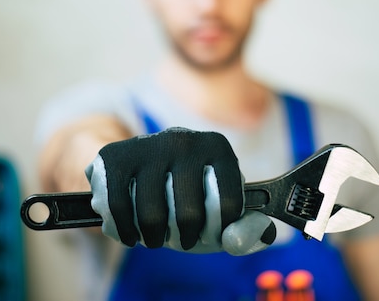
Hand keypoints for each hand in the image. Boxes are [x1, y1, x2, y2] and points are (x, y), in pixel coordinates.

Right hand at [84, 127, 275, 254]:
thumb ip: (244, 225)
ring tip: (156, 237)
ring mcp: (149, 145)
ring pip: (152, 215)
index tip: (209, 235)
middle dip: (185, 238)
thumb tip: (263, 235)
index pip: (228, 204)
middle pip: (189, 214)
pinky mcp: (115, 157)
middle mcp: (185, 139)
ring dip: (154, 239)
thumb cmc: (185, 188)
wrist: (135, 159)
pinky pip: (119, 209)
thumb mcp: (217, 202)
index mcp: (217, 147)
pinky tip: (132, 235)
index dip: (219, 231)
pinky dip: (126, 232)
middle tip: (181, 238)